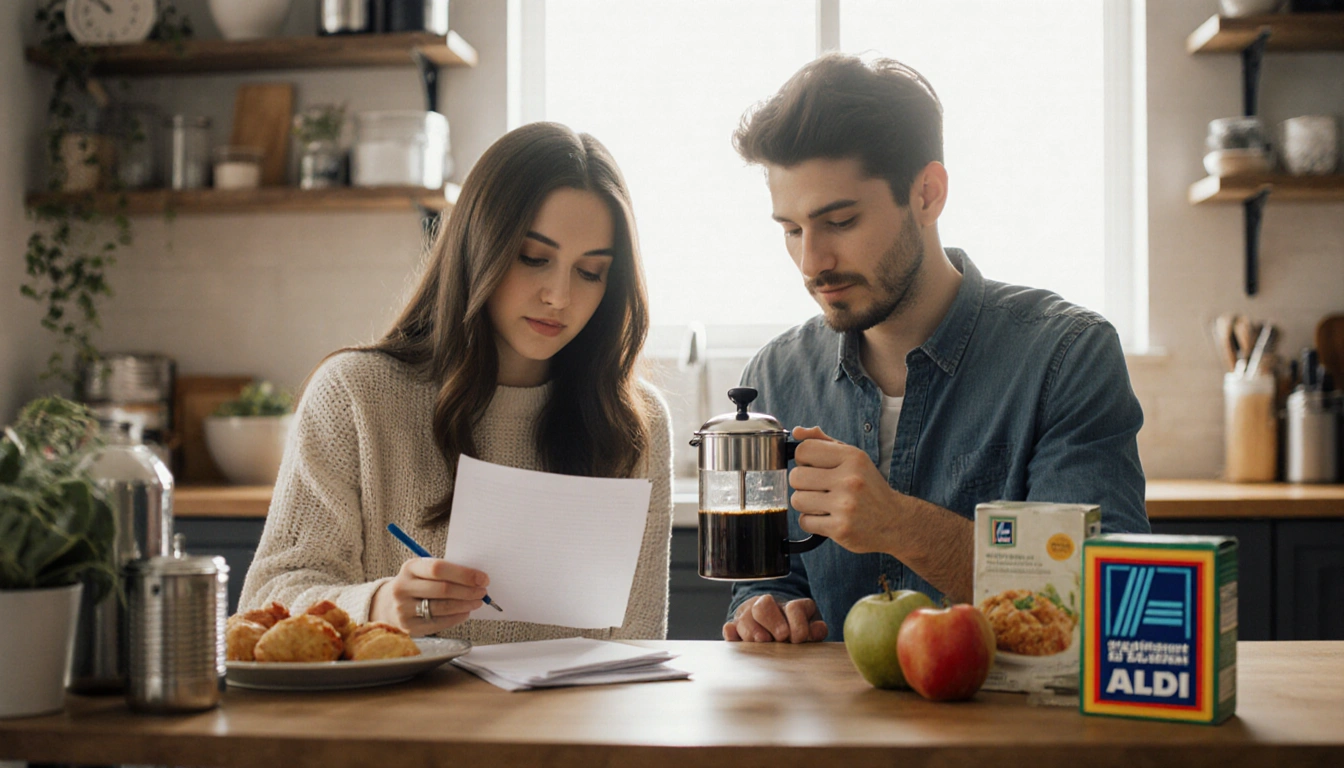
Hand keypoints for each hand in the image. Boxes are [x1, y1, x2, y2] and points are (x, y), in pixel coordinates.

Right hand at [370, 558, 487, 635]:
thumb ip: (446, 572)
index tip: (483, 578)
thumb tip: (477, 578)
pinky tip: (465, 612)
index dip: (464, 574)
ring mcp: (404, 609)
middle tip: (483, 591)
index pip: (439, 568)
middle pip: (443, 589)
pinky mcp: (409, 626)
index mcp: (410, 567)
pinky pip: (439, 623)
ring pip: (443, 607)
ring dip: (465, 605)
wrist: (390, 604)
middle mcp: (403, 588)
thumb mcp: (423, 571)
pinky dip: (457, 617)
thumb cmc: (417, 584)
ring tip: (477, 601)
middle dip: (468, 590)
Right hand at [722, 594, 826, 642]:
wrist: (775, 629)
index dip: (797, 624)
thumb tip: (817, 630)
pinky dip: (733, 635)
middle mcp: (767, 606)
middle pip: (763, 605)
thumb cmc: (795, 632)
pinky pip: (729, 629)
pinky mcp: (735, 628)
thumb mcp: (809, 629)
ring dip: (753, 632)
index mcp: (790, 606)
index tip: (799, 638)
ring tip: (762, 642)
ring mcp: (749, 617)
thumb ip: (816, 631)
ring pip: (744, 618)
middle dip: (772, 622)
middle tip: (780, 638)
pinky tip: (739, 640)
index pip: (794, 608)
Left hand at [788, 425, 899, 554]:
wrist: (895, 521)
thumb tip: (797, 431)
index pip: (804, 450)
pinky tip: (828, 518)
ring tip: (823, 504)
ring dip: (806, 504)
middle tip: (818, 488)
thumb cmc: (868, 487)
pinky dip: (811, 522)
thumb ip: (825, 442)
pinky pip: (804, 521)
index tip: (814, 468)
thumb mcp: (853, 458)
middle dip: (802, 484)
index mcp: (853, 457)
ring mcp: (845, 505)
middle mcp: (850, 480)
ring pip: (797, 500)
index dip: (803, 460)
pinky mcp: (840, 529)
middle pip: (796, 476)